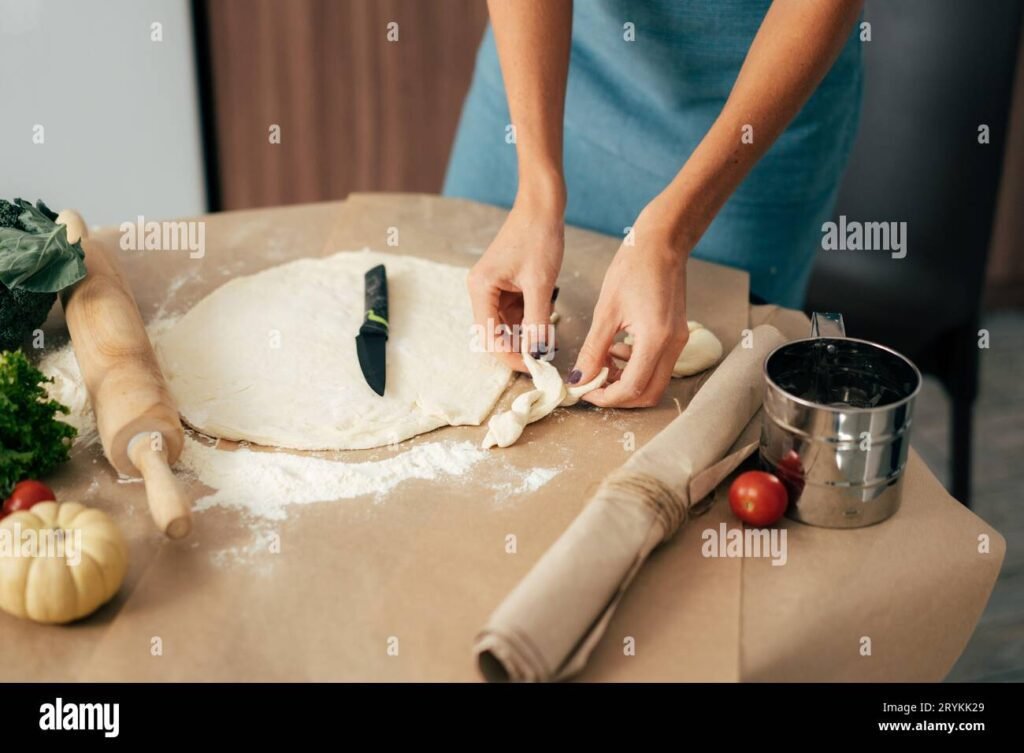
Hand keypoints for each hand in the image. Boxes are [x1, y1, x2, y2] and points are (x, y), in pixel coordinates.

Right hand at [467, 196, 563, 371]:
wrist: (542, 206)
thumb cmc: (538, 237)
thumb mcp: (540, 284)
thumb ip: (537, 322)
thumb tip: (538, 354)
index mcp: (481, 289)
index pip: (489, 337)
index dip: (511, 355)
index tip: (535, 366)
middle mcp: (480, 290)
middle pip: (494, 334)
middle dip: (518, 347)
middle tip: (544, 357)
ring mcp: (492, 288)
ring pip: (506, 325)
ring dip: (525, 334)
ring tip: (548, 337)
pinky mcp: (505, 285)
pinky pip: (514, 312)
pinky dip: (529, 320)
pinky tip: (545, 319)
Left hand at [573, 208, 689, 407]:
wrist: (662, 243)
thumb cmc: (633, 268)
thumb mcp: (606, 311)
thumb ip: (594, 349)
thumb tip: (580, 378)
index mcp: (656, 339)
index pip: (632, 387)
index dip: (605, 396)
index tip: (583, 390)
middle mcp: (673, 345)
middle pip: (647, 393)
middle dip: (617, 395)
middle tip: (591, 383)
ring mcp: (678, 341)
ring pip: (653, 382)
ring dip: (625, 382)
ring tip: (600, 363)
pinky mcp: (676, 336)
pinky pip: (657, 365)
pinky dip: (635, 367)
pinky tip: (615, 350)